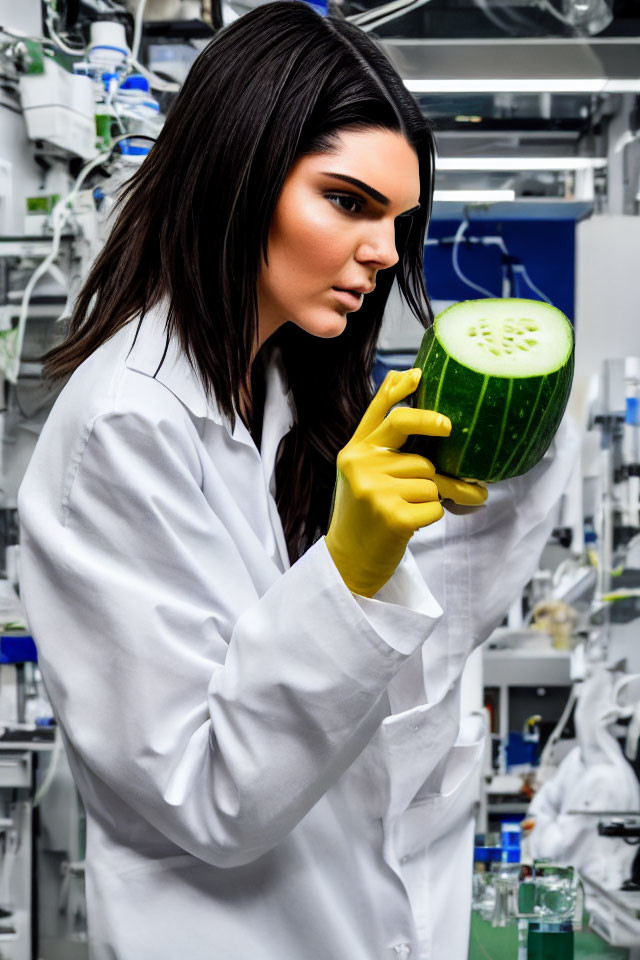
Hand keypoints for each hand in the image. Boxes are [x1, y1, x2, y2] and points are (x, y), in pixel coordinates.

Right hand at [325, 368, 485, 597]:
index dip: (398, 390)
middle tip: (449, 428)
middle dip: (433, 426)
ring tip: (410, 509)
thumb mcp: (364, 473)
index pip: (378, 412)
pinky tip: (410, 525)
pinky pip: (435, 505)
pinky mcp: (392, 516)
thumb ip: (383, 439)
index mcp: (354, 452)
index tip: (418, 374)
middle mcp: (360, 465)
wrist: (348, 563)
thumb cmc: (365, 515)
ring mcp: (374, 490)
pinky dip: (433, 516)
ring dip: (432, 495)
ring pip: (430, 478)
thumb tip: (412, 391)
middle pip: (412, 439)